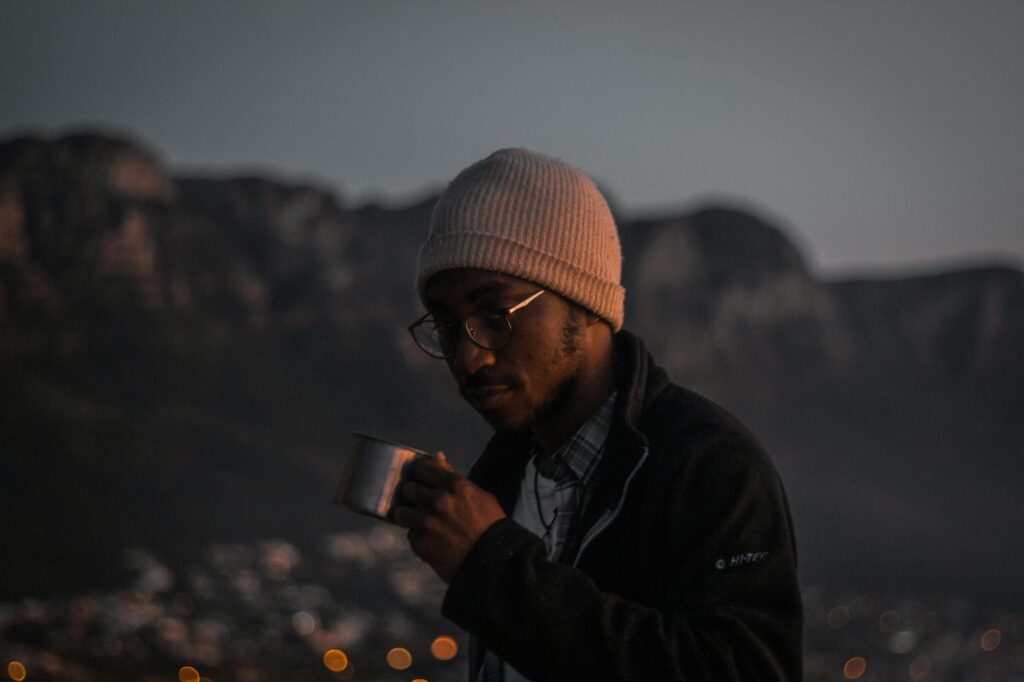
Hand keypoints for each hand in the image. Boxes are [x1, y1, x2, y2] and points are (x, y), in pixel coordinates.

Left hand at [393, 451, 505, 582]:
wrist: (494, 562)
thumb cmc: (490, 525)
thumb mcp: (478, 495)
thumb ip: (453, 475)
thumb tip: (437, 456)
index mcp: (455, 485)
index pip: (421, 468)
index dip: (420, 473)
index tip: (421, 479)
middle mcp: (438, 501)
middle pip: (408, 489)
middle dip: (413, 495)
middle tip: (421, 502)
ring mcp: (427, 523)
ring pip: (401, 513)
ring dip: (409, 517)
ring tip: (421, 523)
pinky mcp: (421, 543)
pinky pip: (410, 535)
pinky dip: (419, 538)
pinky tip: (433, 541)